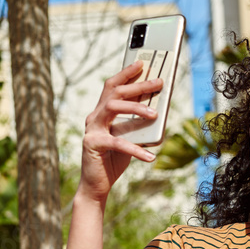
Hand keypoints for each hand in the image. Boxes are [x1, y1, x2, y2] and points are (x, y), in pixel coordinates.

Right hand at [78, 61, 162, 203]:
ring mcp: (91, 129)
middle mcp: (94, 117)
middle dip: (138, 85)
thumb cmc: (114, 160)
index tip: (142, 63)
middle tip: (158, 82)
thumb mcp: (128, 138)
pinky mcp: (93, 144)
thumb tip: (157, 112)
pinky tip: (150, 157)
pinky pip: (117, 143)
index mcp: (101, 112)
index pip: (113, 87)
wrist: (96, 184)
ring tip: (155, 115)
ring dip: (136, 108)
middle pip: (115, 93)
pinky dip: (136, 149)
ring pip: (112, 107)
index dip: (126, 73)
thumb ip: (137, 125)